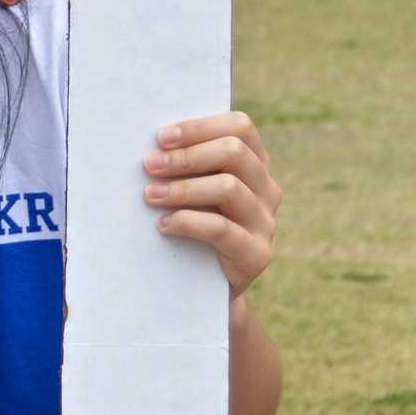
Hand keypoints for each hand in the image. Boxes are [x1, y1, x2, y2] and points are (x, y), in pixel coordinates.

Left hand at [144, 112, 279, 296]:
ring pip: (229, 187)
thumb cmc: (187, 225)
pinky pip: (222, 229)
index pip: (240, 127)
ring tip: (149, 195)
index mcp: (254, 163)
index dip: (200, 127)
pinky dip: (188, 222)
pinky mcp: (256, 254)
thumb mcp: (190, 190)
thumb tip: (149, 143)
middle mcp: (266, 188)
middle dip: (186, 156)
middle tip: (149, 165)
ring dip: (183, 188)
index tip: (161, 137)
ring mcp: (265, 221)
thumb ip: (183, 164)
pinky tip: (162, 225)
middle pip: (234, 152)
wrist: (202, 287)